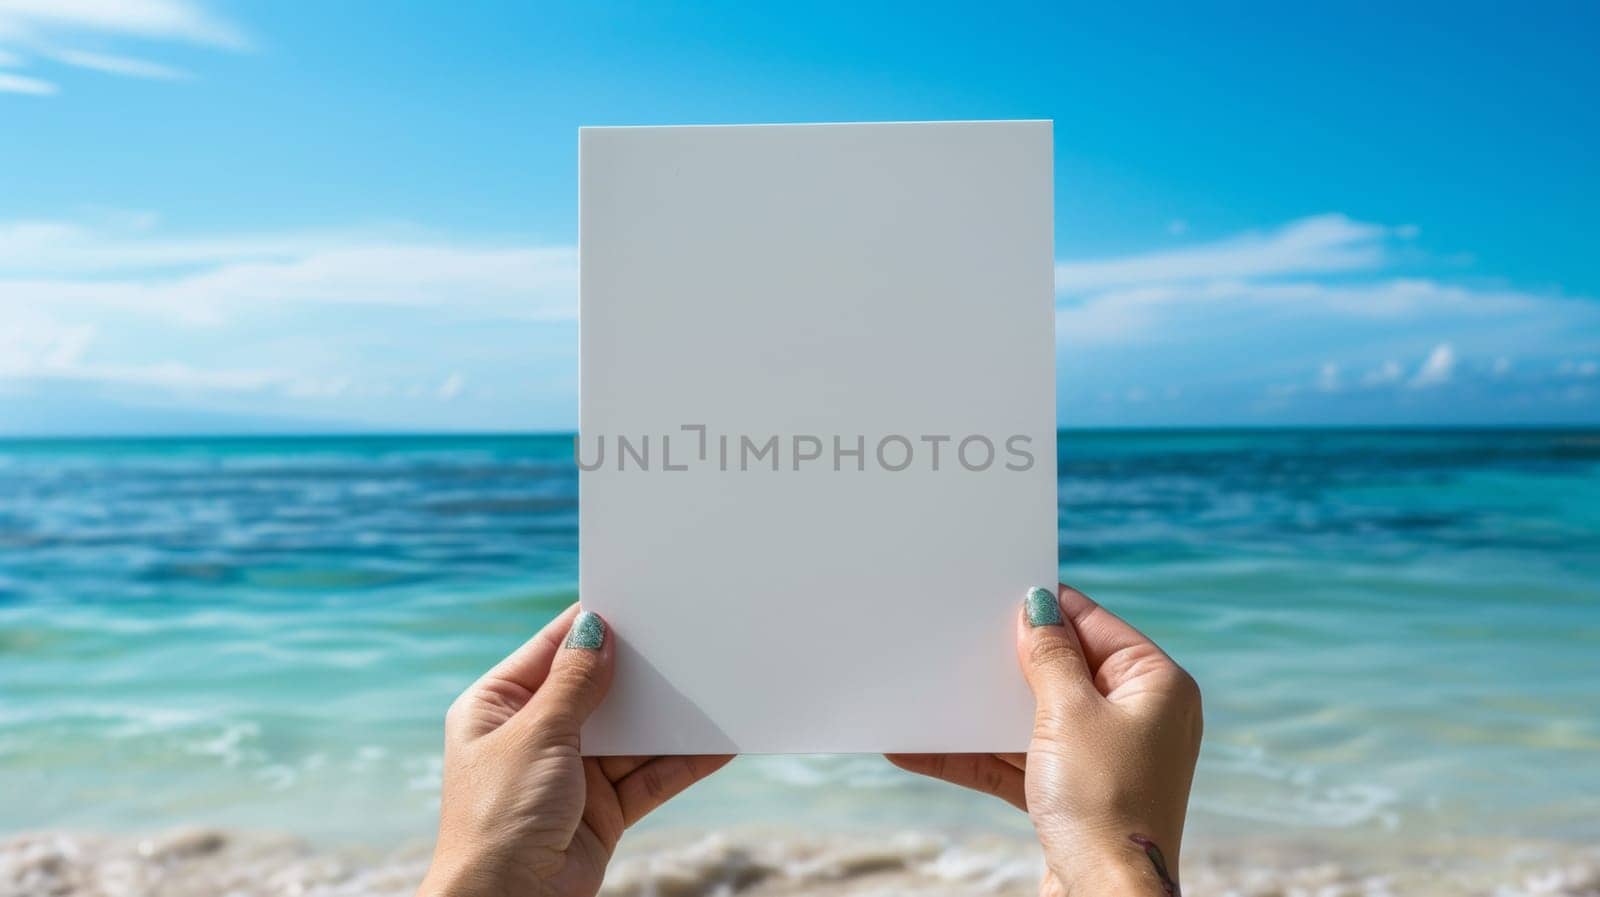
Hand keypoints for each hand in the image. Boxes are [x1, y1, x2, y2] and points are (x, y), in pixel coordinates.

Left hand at [418, 603, 731, 896]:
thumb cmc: (499, 818)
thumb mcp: (537, 735)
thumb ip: (574, 683)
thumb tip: (598, 630)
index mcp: (497, 706)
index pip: (552, 651)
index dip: (593, 626)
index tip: (637, 599)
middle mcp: (534, 735)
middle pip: (598, 690)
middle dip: (639, 672)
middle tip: (684, 638)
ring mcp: (571, 773)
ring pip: (630, 733)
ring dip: (666, 717)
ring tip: (711, 684)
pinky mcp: (603, 809)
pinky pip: (649, 775)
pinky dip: (682, 760)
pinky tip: (717, 742)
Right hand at [889, 584, 1201, 895]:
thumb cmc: (1104, 802)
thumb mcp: (1070, 713)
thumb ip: (1050, 655)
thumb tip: (1038, 606)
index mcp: (1157, 684)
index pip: (1093, 623)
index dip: (1045, 608)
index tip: (995, 592)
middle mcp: (1138, 717)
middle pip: (1061, 670)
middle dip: (1005, 662)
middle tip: (956, 636)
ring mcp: (1104, 758)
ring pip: (1032, 718)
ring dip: (980, 713)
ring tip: (928, 691)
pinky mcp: (1072, 794)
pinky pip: (1017, 760)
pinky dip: (975, 755)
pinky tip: (917, 748)